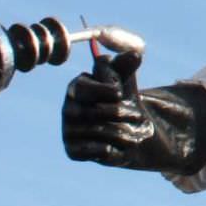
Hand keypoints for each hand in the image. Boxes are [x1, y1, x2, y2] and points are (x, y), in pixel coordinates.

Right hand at [62, 61, 205, 176]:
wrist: (127, 129)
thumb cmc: (122, 98)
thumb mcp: (126, 79)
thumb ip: (128, 65)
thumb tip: (134, 55)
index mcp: (77, 86)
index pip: (85, 87)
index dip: (107, 89)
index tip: (120, 93)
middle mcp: (68, 108)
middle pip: (93, 111)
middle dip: (121, 113)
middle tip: (138, 116)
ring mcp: (68, 130)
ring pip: (97, 131)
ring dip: (123, 132)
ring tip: (135, 132)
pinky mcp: (73, 150)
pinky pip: (92, 150)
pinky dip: (112, 149)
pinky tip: (120, 146)